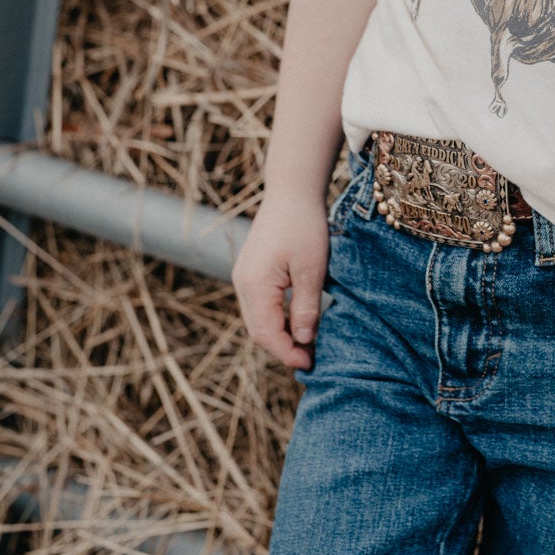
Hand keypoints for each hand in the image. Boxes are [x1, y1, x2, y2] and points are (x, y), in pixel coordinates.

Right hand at [232, 191, 330, 370]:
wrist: (292, 190)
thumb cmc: (304, 225)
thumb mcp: (312, 269)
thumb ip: (306, 307)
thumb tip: (304, 340)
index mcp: (254, 285)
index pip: (266, 333)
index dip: (287, 353)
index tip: (310, 364)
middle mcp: (242, 283)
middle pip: (258, 330)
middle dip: (282, 348)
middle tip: (310, 358)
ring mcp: (243, 276)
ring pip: (257, 319)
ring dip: (279, 334)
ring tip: (306, 343)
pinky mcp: (250, 270)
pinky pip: (259, 304)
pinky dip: (275, 318)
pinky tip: (296, 320)